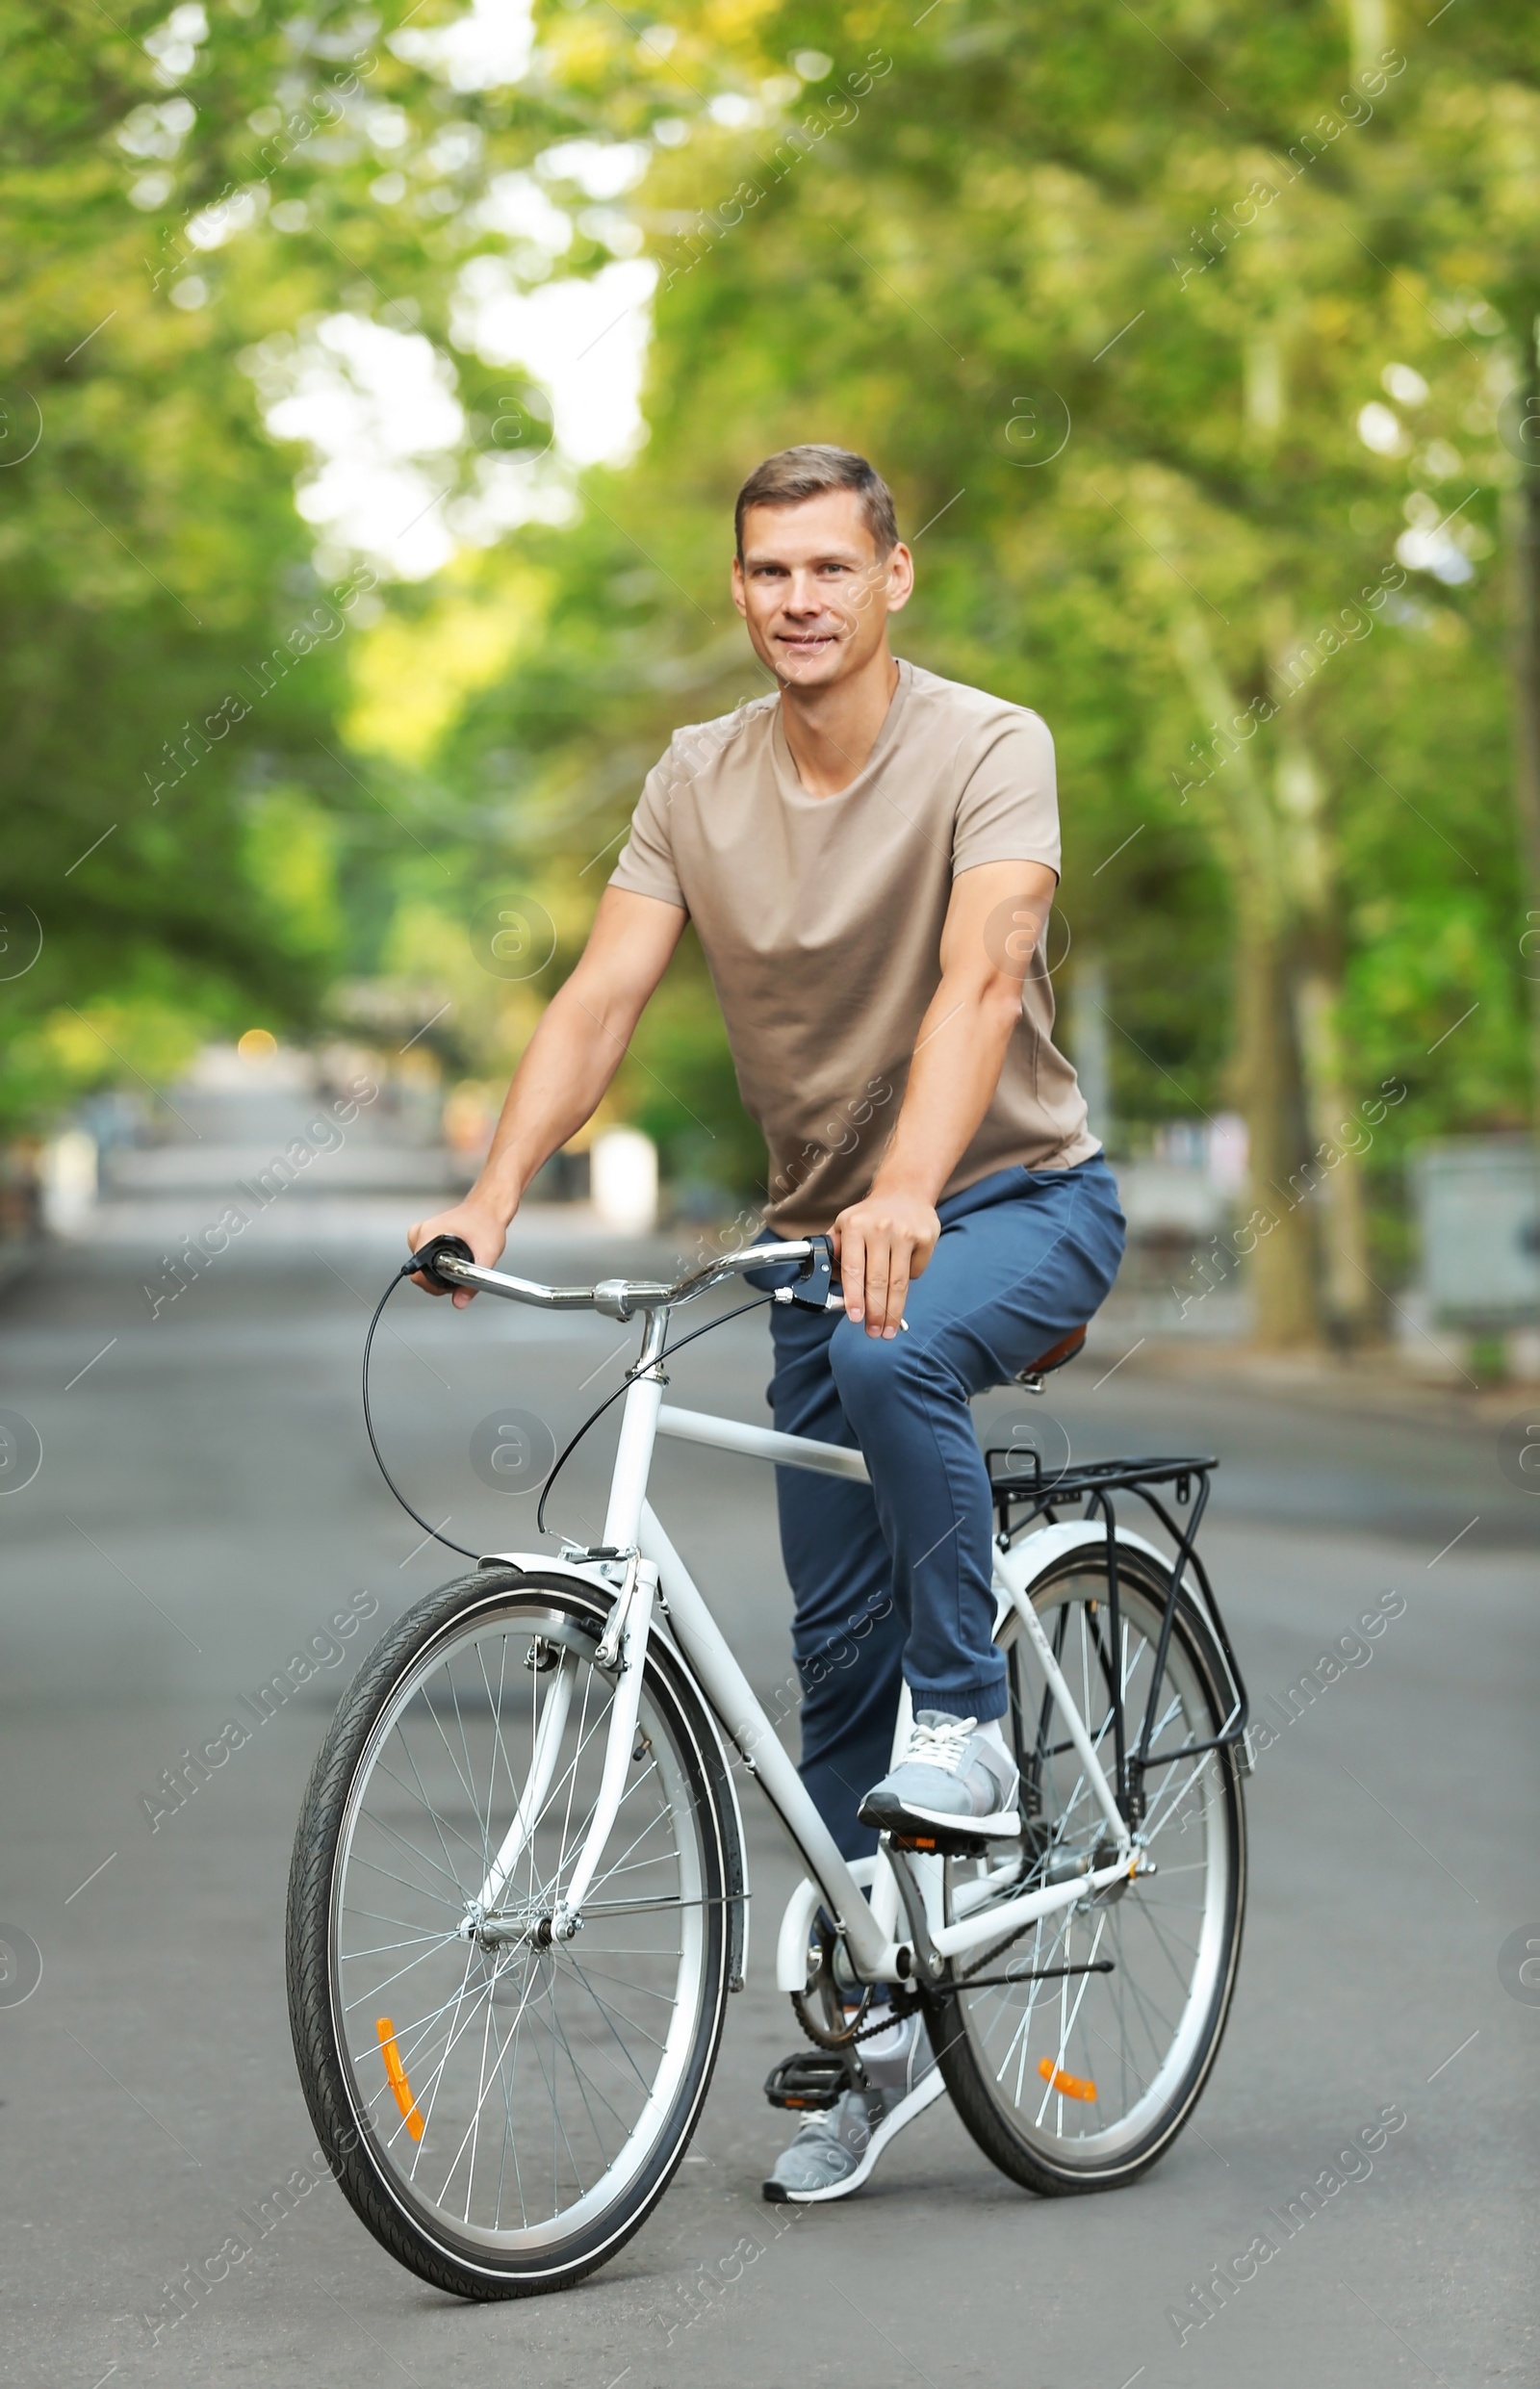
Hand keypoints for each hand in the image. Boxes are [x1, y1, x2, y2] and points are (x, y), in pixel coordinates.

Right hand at [407, 1197, 508, 1306]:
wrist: (487, 1210)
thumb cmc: (486, 1224)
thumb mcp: (486, 1256)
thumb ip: (472, 1283)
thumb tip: (460, 1301)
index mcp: (427, 1234)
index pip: (418, 1273)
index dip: (436, 1284)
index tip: (452, 1281)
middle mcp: (419, 1234)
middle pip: (420, 1273)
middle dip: (440, 1280)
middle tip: (461, 1271)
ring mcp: (420, 1235)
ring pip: (423, 1270)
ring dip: (441, 1273)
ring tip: (460, 1261)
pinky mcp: (424, 1238)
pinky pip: (426, 1262)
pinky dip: (440, 1266)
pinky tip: (454, 1258)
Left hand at [830, 1185, 938, 1337]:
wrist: (905, 1191)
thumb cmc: (870, 1216)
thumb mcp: (844, 1225)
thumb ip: (835, 1252)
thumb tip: (827, 1285)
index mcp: (855, 1226)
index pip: (854, 1269)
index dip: (854, 1297)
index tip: (854, 1317)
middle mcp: (880, 1229)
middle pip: (878, 1281)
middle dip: (875, 1312)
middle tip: (874, 1332)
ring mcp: (905, 1233)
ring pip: (899, 1283)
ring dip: (893, 1311)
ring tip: (888, 1329)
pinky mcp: (925, 1238)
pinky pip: (916, 1272)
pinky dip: (907, 1285)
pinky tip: (900, 1287)